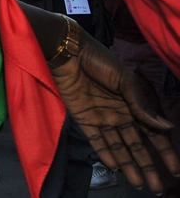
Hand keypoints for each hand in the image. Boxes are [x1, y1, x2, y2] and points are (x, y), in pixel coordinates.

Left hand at [50, 25, 179, 193]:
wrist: (68, 52)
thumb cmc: (100, 61)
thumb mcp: (126, 81)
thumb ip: (142, 105)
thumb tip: (166, 127)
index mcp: (134, 105)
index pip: (154, 133)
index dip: (164, 151)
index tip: (175, 171)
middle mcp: (120, 115)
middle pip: (138, 145)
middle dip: (148, 166)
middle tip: (157, 187)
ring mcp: (102, 118)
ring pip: (119, 147)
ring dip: (129, 165)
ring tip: (139, 184)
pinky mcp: (83, 119)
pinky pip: (97, 141)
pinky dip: (106, 155)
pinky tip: (116, 168)